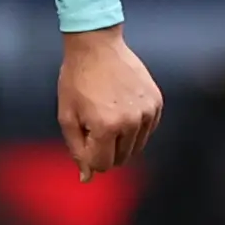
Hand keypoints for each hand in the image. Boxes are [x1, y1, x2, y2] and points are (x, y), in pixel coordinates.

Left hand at [56, 27, 162, 180]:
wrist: (97, 46)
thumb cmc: (77, 80)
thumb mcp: (68, 117)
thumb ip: (77, 150)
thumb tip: (87, 178)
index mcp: (106, 127)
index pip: (103, 165)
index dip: (90, 159)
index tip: (84, 141)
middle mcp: (131, 122)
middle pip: (121, 158)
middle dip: (105, 150)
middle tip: (94, 125)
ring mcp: (148, 112)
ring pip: (136, 146)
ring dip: (121, 140)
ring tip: (108, 115)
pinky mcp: (157, 102)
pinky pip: (147, 130)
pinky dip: (134, 127)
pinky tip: (122, 109)